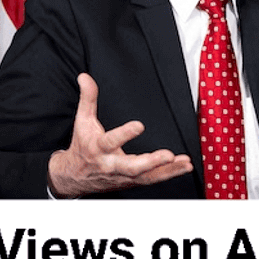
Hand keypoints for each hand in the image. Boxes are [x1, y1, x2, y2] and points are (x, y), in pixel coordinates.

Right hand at [47, 73, 192, 197]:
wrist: (74, 177)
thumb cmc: (82, 146)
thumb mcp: (82, 121)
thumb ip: (88, 99)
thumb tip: (85, 77)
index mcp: (98, 148)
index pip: (110, 141)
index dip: (124, 135)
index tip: (139, 125)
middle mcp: (111, 165)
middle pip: (130, 167)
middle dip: (150, 162)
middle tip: (167, 155)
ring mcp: (123, 175)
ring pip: (146, 176)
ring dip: (167, 171)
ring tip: (184, 163)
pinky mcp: (132, 181)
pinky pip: (152, 180)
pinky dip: (169, 174)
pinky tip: (184, 166)